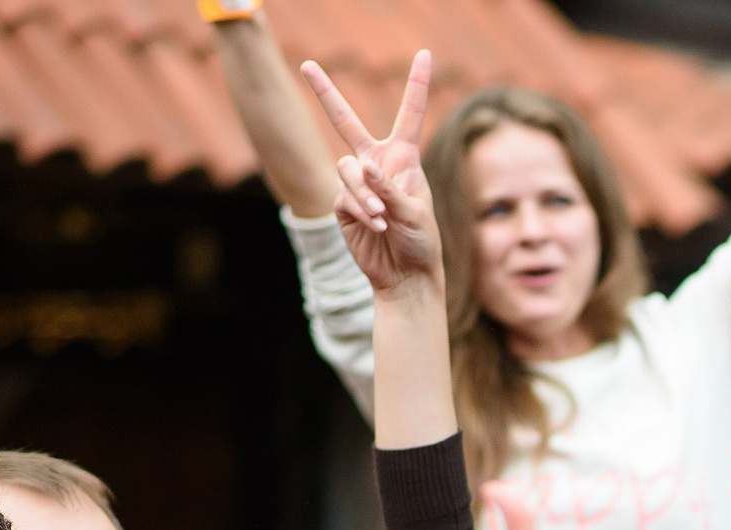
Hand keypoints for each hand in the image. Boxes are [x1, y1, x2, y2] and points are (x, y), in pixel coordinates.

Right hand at [303, 50, 440, 298]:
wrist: (405, 276)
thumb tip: (363, 165)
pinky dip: (360, 209)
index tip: (424, 53)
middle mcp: (378, 163)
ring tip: (382, 218)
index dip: (417, 84)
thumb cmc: (421, 242)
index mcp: (405, 158)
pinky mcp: (342, 202)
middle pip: (346, 121)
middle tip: (307, 65)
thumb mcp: (414, 214)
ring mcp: (357, 182)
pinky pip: (344, 195)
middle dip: (325, 93)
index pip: (410, 113)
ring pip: (347, 169)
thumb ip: (389, 188)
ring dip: (364, 193)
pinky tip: (375, 226)